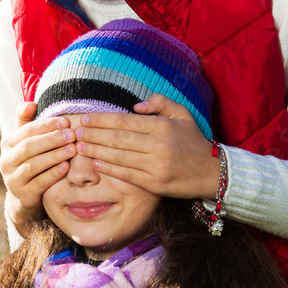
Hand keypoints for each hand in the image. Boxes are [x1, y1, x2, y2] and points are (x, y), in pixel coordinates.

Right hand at [0, 102, 76, 234]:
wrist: (24, 194)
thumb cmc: (30, 159)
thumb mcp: (26, 140)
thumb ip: (27, 121)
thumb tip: (30, 103)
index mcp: (7, 143)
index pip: (27, 130)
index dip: (47, 125)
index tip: (66, 122)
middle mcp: (6, 160)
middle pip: (29, 147)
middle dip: (52, 139)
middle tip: (72, 135)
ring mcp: (12, 179)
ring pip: (33, 165)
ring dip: (54, 156)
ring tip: (73, 149)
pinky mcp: (22, 194)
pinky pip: (39, 183)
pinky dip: (53, 174)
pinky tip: (66, 167)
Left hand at [74, 94, 220, 199]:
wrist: (212, 172)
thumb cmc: (193, 141)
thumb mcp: (182, 114)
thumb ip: (159, 103)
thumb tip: (135, 107)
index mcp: (162, 126)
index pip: (125, 122)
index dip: (102, 120)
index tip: (85, 119)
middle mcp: (158, 145)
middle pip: (118, 139)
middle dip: (94, 135)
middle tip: (75, 132)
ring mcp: (156, 166)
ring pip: (120, 157)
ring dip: (96, 151)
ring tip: (79, 146)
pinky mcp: (155, 184)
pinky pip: (127, 175)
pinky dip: (110, 168)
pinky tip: (95, 162)